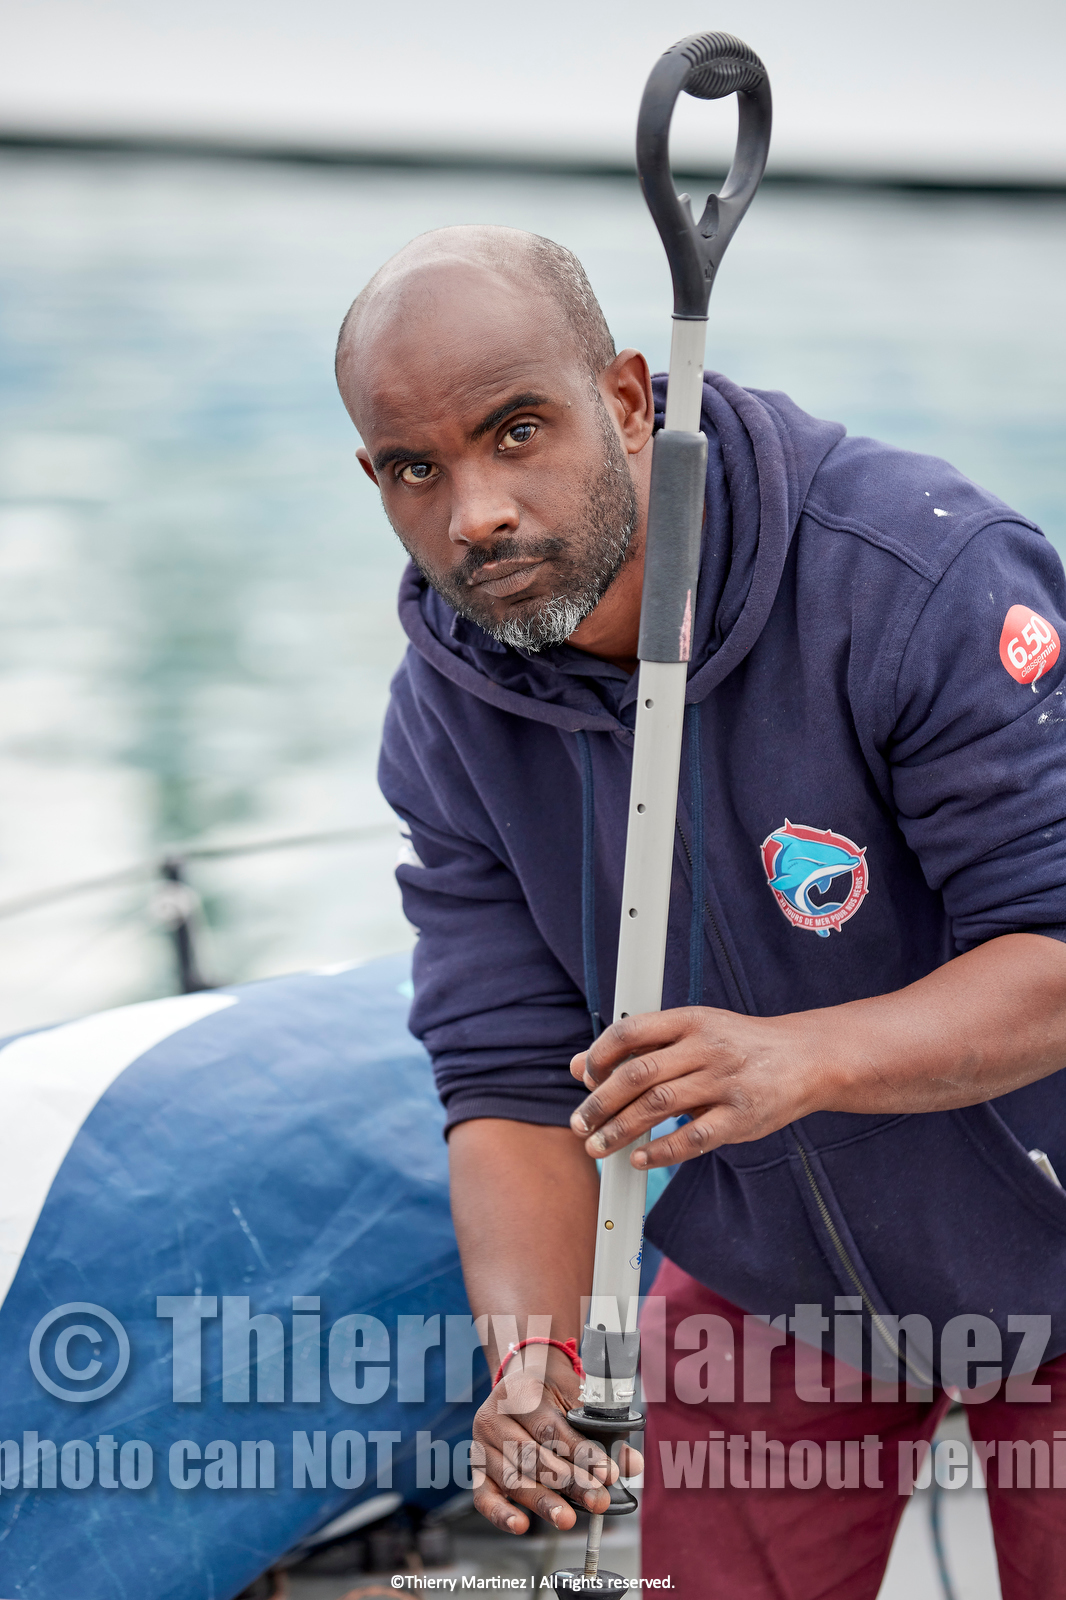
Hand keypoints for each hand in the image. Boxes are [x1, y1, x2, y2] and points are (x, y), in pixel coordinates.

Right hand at [470, 1347, 643, 1533]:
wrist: (520, 1376)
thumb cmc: (551, 1389)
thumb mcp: (576, 1397)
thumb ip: (602, 1430)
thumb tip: (632, 1464)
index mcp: (519, 1392)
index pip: (551, 1429)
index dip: (581, 1453)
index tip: (608, 1474)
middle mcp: (494, 1416)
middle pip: (532, 1456)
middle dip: (569, 1482)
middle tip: (597, 1500)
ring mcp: (482, 1444)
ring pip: (512, 1478)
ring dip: (542, 1501)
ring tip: (567, 1518)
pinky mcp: (477, 1468)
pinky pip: (484, 1496)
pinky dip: (501, 1514)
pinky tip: (521, 1525)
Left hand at [569, 1006, 820, 1169]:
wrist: (806, 1059)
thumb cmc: (738, 1046)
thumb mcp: (693, 1032)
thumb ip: (641, 1047)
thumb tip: (581, 1067)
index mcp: (691, 1020)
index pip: (631, 1031)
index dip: (600, 1055)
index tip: (586, 1078)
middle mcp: (706, 1048)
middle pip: (639, 1074)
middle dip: (601, 1102)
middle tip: (580, 1124)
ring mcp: (725, 1083)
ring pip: (659, 1106)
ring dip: (620, 1130)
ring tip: (597, 1147)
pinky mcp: (741, 1118)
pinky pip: (694, 1138)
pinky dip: (661, 1152)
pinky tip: (639, 1159)